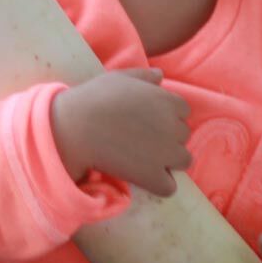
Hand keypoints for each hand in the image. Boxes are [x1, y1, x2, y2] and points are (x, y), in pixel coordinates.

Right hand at [50, 67, 191, 196]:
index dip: (168, 114)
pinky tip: (142, 175)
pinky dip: (159, 183)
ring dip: (169, 160)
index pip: (183, 110)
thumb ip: (144, 75)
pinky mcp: (154, 177)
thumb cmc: (95, 97)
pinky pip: (170, 186)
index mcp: (166, 101)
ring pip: (183, 160)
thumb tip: (161, 76)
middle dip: (168, 136)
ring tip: (145, 157)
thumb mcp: (120, 77)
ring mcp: (166, 154)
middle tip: (142, 136)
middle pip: (183, 135)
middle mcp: (172, 127)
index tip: (149, 118)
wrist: (77, 127)